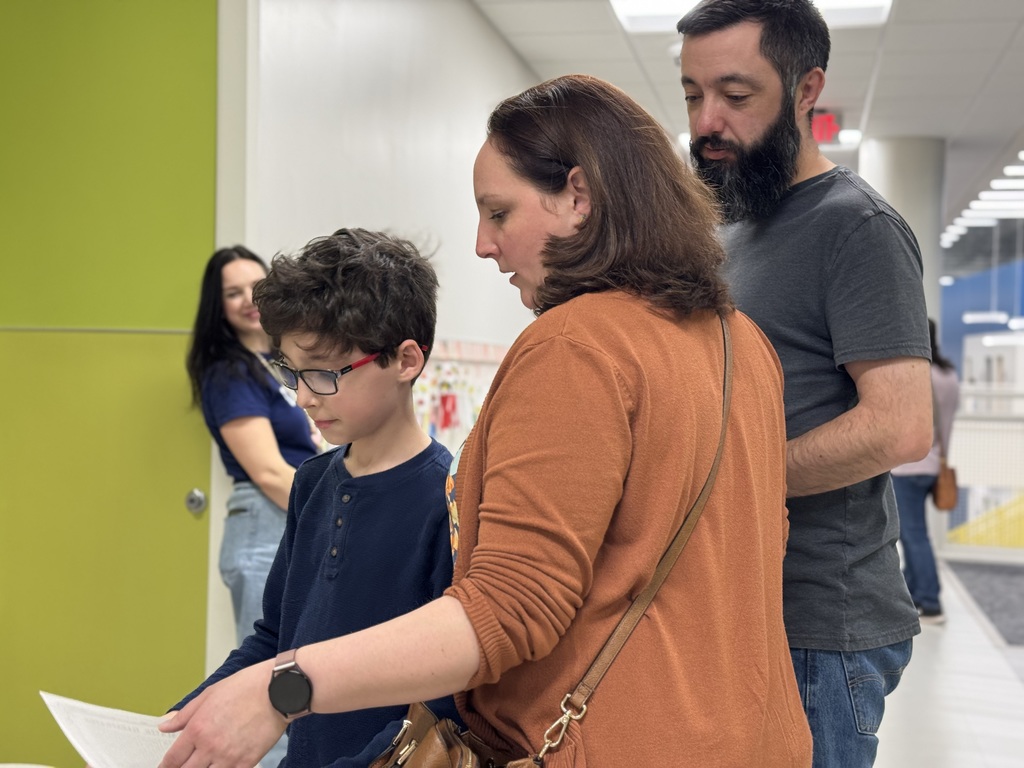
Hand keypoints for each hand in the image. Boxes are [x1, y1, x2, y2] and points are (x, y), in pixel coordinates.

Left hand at [157, 660, 285, 767]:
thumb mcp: (210, 693)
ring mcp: (228, 757)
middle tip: (182, 766)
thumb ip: (185, 714)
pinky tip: (222, 766)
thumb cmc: (248, 687)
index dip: (165, 767)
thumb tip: (165, 725)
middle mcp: (210, 746)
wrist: (278, 690)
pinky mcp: (247, 762)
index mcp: (198, 728)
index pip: (173, 759)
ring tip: (204, 765)